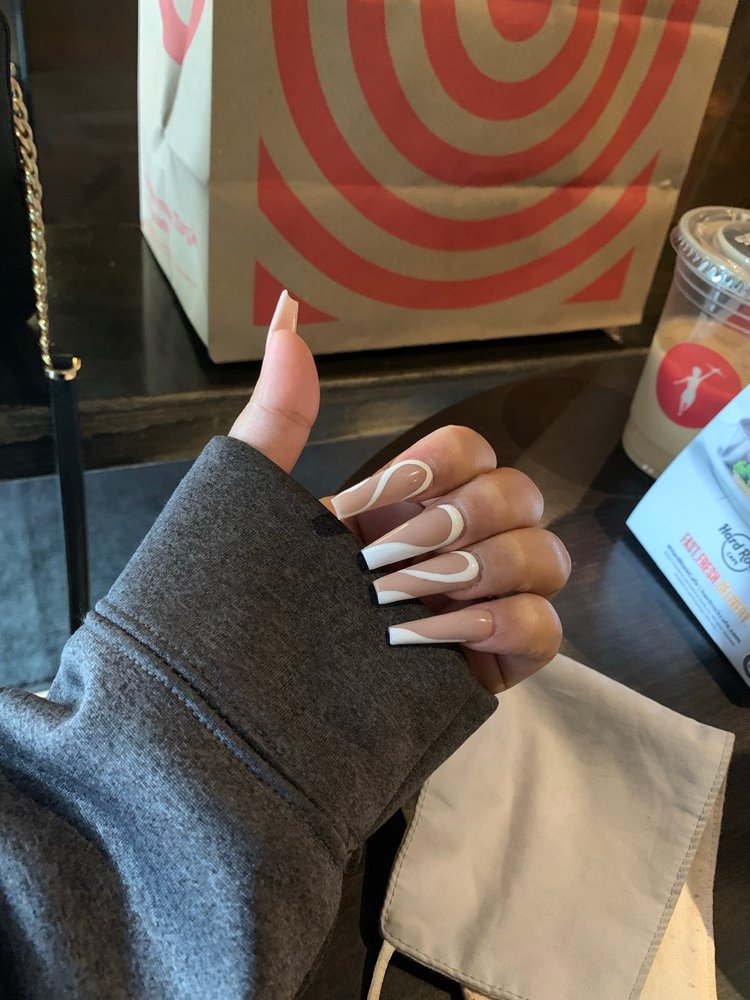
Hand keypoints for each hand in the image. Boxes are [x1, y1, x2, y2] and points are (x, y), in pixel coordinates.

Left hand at [229, 295, 569, 693]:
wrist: (248, 711)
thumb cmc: (253, 606)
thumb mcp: (257, 508)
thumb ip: (278, 417)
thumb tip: (285, 317)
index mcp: (410, 503)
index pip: (469, 449)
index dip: (430, 469)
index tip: (358, 513)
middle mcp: (457, 543)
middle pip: (520, 494)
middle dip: (452, 524)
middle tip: (377, 569)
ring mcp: (485, 603)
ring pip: (547, 556)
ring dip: (478, 572)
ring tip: (401, 605)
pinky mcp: (496, 664)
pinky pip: (547, 629)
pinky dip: (506, 624)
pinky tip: (444, 638)